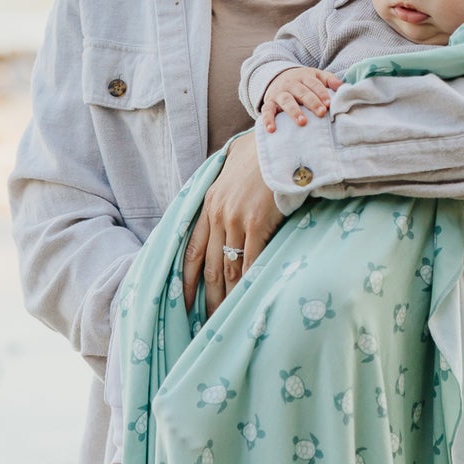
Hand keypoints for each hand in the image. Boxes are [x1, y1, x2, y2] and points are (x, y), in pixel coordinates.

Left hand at [182, 133, 284, 314]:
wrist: (281, 142)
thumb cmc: (262, 154)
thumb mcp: (232, 171)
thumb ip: (226, 193)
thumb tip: (228, 205)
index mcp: (208, 203)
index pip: (191, 249)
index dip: (186, 279)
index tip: (182, 302)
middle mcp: (217, 214)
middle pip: (209, 265)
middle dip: (207, 296)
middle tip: (206, 322)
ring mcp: (236, 219)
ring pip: (228, 267)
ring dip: (227, 295)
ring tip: (226, 318)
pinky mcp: (257, 223)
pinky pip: (250, 260)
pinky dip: (248, 282)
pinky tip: (249, 297)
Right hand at [261, 65, 341, 131]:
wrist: (277, 76)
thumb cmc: (302, 80)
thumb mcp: (315, 75)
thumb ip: (329, 80)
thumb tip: (342, 86)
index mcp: (304, 76)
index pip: (314, 84)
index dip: (322, 93)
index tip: (329, 104)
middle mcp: (290, 83)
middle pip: (302, 92)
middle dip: (312, 102)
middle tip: (321, 113)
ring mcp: (279, 93)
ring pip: (286, 101)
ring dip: (294, 111)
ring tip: (302, 122)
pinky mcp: (269, 102)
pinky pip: (266, 110)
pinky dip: (267, 119)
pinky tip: (272, 129)